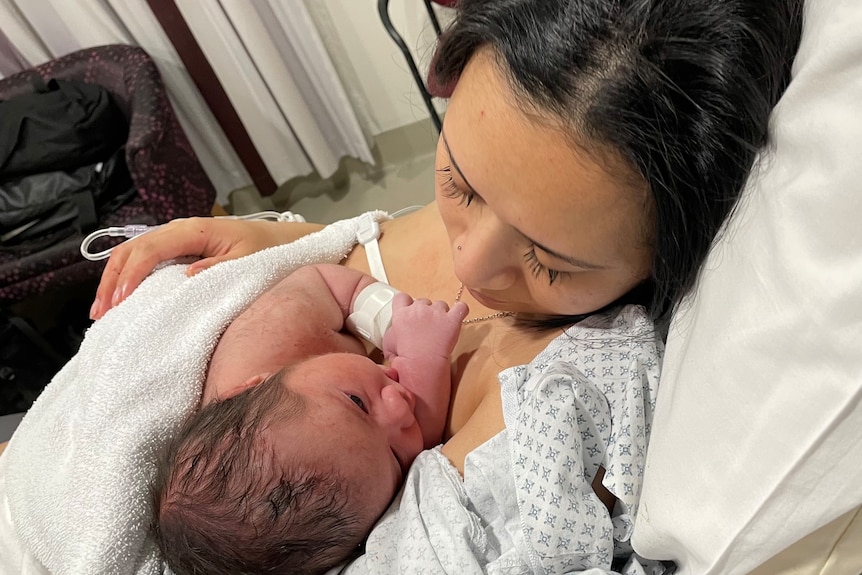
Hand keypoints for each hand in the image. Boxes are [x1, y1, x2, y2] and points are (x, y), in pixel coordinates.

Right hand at [90, 217, 323, 319]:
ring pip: (132, 254)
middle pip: (132, 250)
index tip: (120, 302)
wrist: (283, 241)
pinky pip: (145, 260)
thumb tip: (187, 277)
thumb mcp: (248, 261)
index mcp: (195, 230)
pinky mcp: (179, 249)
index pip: (150, 249)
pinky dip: (127, 278)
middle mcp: (180, 230)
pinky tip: (120, 300)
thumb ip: (218, 269)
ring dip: (114, 281)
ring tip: (102, 311)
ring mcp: (177, 239)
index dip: (131, 275)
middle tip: (101, 313)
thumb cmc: (268, 250)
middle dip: (113, 281)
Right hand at [382, 293, 468, 361]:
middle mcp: (418, 309)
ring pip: (441, 304)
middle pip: (423, 302)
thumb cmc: (405, 359)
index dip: (407, 303)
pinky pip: (461, 307)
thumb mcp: (388, 346)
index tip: (410, 311)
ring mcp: (436, 312)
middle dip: (426, 311)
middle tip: (427, 327)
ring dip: (442, 313)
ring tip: (441, 328)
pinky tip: (458, 316)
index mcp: (401, 314)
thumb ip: (392, 334)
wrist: (421, 365)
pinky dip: (460, 310)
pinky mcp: (452, 319)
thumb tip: (396, 335)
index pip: (401, 297)